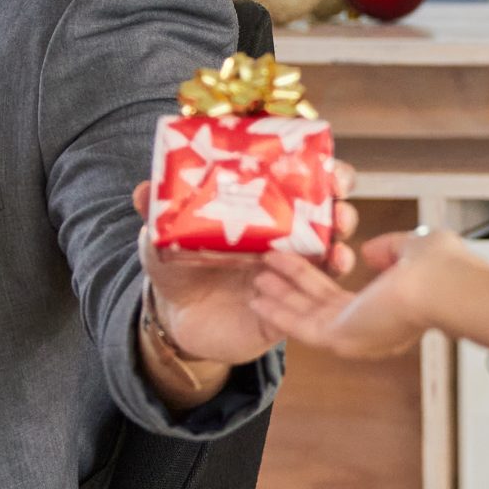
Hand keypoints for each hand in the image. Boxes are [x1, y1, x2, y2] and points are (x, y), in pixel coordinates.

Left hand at [127, 160, 361, 368]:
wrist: (176, 319)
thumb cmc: (179, 265)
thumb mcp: (164, 233)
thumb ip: (158, 211)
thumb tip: (145, 190)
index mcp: (266, 210)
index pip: (307, 184)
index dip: (328, 173)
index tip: (331, 169)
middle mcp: (287, 239)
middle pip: (332, 218)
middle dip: (342, 209)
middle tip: (338, 207)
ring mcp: (292, 274)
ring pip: (332, 259)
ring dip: (340, 251)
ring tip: (336, 250)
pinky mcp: (290, 308)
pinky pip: (313, 303)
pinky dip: (315, 291)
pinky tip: (304, 283)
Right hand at [250, 227, 468, 360]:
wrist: (444, 286)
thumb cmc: (441, 267)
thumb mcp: (412, 248)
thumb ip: (390, 249)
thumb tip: (369, 251)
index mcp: (388, 310)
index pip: (345, 299)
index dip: (317, 281)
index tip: (297, 265)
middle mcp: (370, 328)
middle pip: (319, 306)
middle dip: (290, 287)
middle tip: (265, 270)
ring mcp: (355, 336)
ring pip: (307, 315)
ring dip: (280, 297)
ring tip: (255, 280)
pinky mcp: (341, 338)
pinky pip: (301, 326)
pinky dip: (278, 313)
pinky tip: (258, 299)